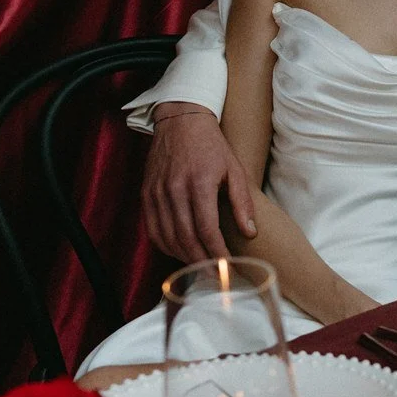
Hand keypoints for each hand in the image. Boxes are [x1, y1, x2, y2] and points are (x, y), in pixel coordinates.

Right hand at [142, 106, 257, 261]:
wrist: (181, 121)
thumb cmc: (212, 146)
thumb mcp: (235, 169)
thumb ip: (242, 202)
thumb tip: (250, 232)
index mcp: (200, 183)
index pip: (207, 230)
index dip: (217, 254)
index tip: (227, 268)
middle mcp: (174, 190)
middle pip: (185, 238)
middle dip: (201, 262)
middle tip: (215, 275)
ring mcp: (157, 193)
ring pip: (167, 237)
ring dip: (183, 257)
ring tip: (200, 267)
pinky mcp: (146, 194)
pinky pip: (152, 229)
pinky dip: (165, 245)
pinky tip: (179, 251)